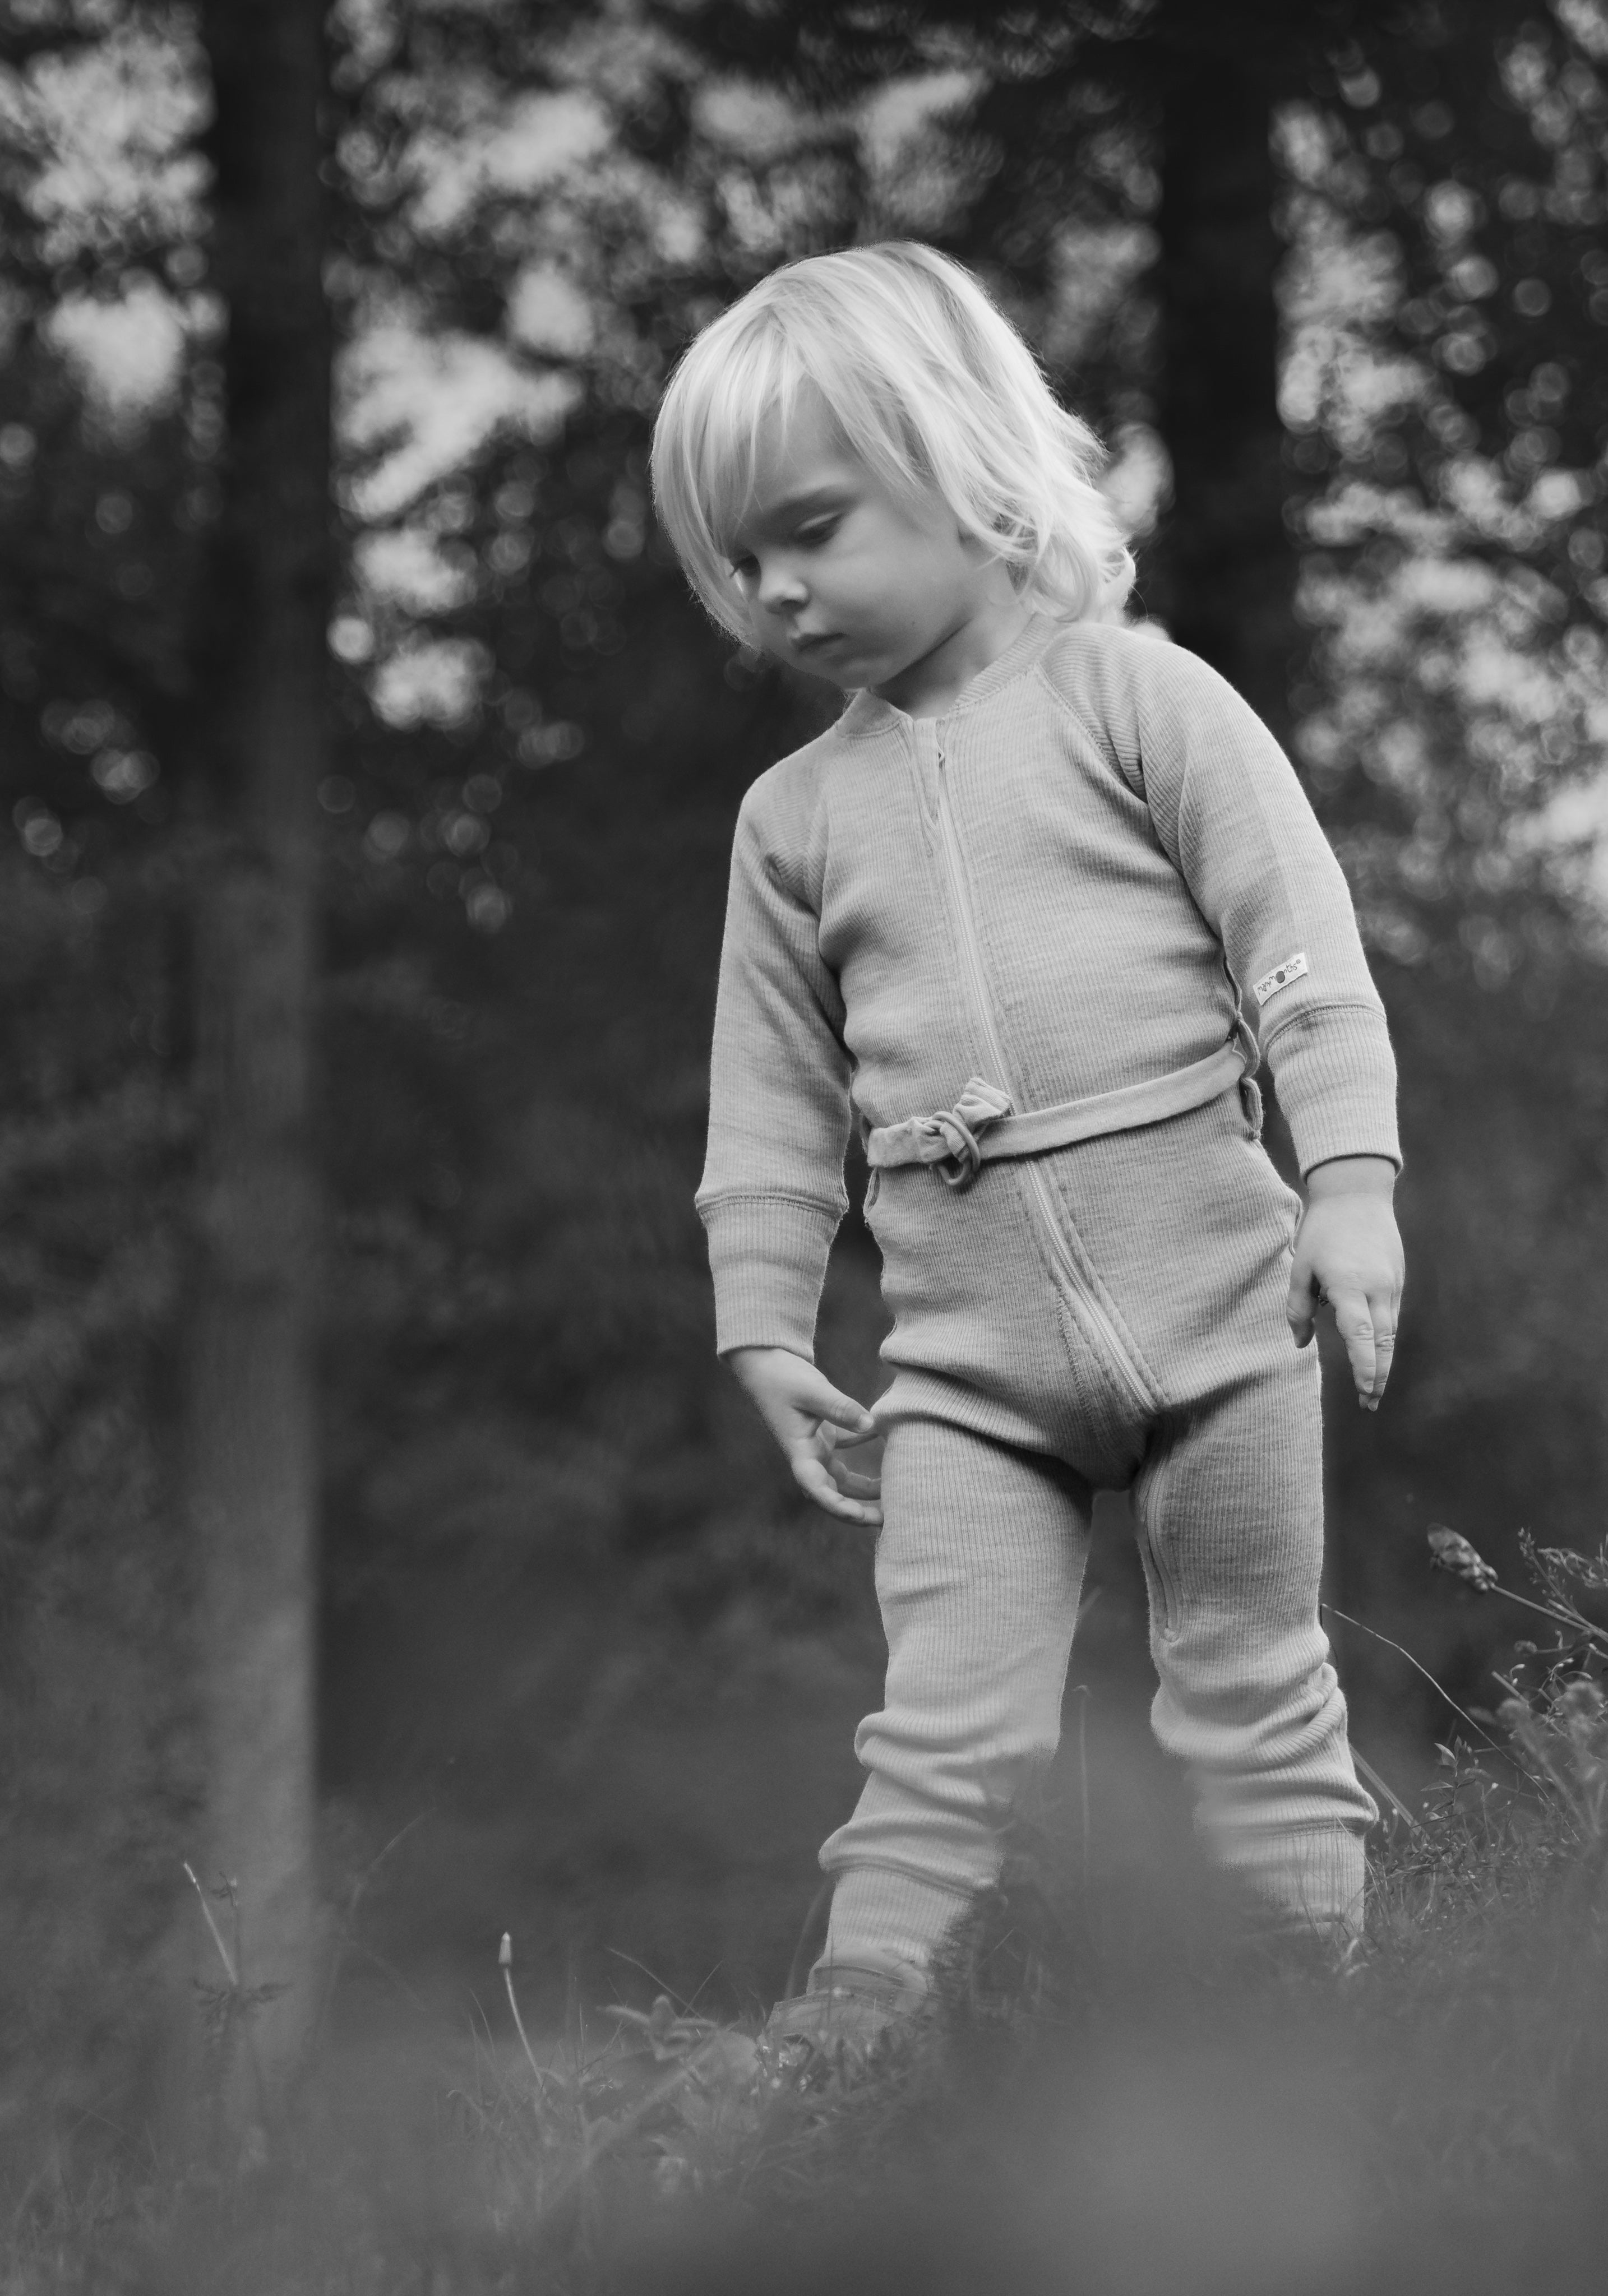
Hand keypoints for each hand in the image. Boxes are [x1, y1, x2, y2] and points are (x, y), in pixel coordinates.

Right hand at [726, 1346, 882, 1523]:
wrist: (763, 1360)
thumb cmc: (781, 1376)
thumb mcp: (812, 1390)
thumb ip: (841, 1408)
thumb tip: (872, 1425)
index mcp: (798, 1452)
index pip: (817, 1490)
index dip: (838, 1508)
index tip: (861, 1517)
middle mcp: (806, 1455)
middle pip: (832, 1494)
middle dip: (857, 1511)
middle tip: (889, 1518)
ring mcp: (813, 1446)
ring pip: (841, 1479)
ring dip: (864, 1490)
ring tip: (893, 1495)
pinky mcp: (820, 1433)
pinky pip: (845, 1453)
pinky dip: (865, 1452)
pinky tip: (887, 1444)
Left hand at [1287, 1155, 1403, 1411]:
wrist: (1356, 1193)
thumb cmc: (1322, 1230)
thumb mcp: (1301, 1267)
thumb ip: (1298, 1307)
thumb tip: (1300, 1344)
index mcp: (1350, 1286)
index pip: (1361, 1336)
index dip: (1364, 1367)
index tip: (1364, 1391)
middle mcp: (1377, 1289)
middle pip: (1383, 1342)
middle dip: (1377, 1375)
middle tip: (1369, 1403)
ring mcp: (1391, 1284)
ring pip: (1390, 1331)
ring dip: (1382, 1360)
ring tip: (1371, 1387)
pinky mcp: (1396, 1278)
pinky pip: (1391, 1315)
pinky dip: (1383, 1337)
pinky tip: (1374, 1352)